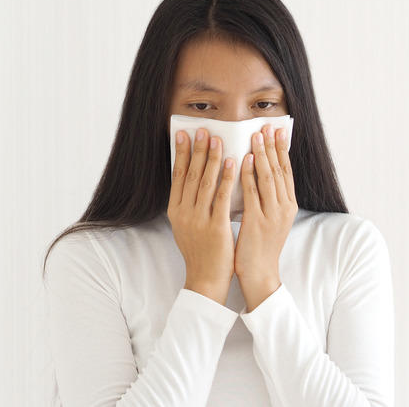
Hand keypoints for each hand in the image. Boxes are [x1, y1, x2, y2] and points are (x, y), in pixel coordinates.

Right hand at [167, 128, 236, 304]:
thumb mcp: (186, 226)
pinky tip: (233, 163)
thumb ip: (187, 204)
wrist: (205, 279)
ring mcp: (199, 220)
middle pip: (191, 175)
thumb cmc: (200, 252)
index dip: (181, 153)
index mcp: (175, 211)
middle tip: (203, 130)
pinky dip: (227, 178)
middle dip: (197, 149)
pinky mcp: (216, 227)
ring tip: (218, 139)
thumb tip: (191, 178)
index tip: (184, 135)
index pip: (177, 176)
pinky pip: (222, 197)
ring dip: (212, 158)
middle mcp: (184, 213)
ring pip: (206, 182)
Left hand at [235, 125, 297, 311]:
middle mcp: (285, 207)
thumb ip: (268, 198)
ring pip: (268, 178)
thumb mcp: (270, 219)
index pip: (287, 171)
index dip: (281, 149)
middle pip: (280, 170)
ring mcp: (273, 214)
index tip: (277, 130)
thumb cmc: (260, 246)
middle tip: (266, 125)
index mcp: (289, 205)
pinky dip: (248, 174)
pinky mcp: (258, 222)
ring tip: (255, 135)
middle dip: (272, 146)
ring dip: (261, 154)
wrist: (260, 273)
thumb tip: (261, 173)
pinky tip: (242, 160)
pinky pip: (253, 193)